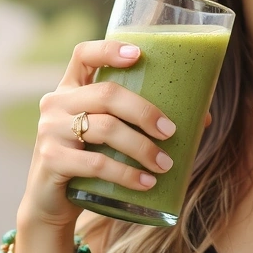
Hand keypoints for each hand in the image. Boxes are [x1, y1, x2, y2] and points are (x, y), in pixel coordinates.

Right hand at [17, 40, 177, 228]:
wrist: (52, 203)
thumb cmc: (90, 159)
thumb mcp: (110, 135)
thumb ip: (142, 122)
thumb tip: (202, 118)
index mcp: (72, 87)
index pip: (84, 54)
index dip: (110, 49)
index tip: (139, 55)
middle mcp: (56, 103)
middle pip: (106, 94)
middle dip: (145, 111)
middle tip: (170, 131)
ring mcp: (50, 131)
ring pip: (105, 129)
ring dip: (142, 147)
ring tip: (165, 164)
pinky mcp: (51, 160)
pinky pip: (96, 164)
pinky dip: (127, 174)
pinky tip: (146, 183)